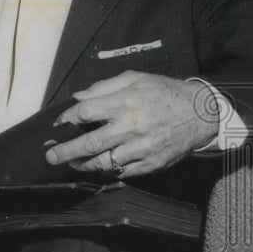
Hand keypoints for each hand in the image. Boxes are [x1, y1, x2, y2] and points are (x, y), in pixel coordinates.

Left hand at [45, 71, 219, 178]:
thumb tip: (78, 97)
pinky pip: (123, 172)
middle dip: (66, 151)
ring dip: (83, 164)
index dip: (67, 119)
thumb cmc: (165, 93)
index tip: (59, 123)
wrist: (202, 113)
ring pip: (104, 162)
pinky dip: (108, 171)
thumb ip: (104, 87)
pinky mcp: (151, 164)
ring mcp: (141, 148)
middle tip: (51, 156)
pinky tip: (99, 166)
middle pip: (90, 143)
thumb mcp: (135, 78)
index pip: (85, 112)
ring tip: (72, 163)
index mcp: (125, 102)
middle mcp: (131, 127)